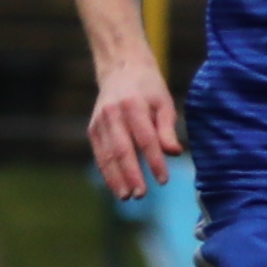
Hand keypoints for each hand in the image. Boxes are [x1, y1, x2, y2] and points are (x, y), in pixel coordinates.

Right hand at [84, 73, 182, 198]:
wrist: (121, 69)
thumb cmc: (148, 88)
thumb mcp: (164, 102)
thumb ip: (167, 128)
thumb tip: (174, 153)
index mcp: (133, 105)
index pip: (145, 138)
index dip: (154, 161)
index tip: (163, 180)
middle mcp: (113, 113)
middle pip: (122, 149)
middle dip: (131, 174)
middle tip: (141, 195)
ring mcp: (99, 122)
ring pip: (107, 155)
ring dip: (115, 178)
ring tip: (126, 197)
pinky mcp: (92, 129)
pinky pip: (99, 154)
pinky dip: (107, 172)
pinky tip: (116, 186)